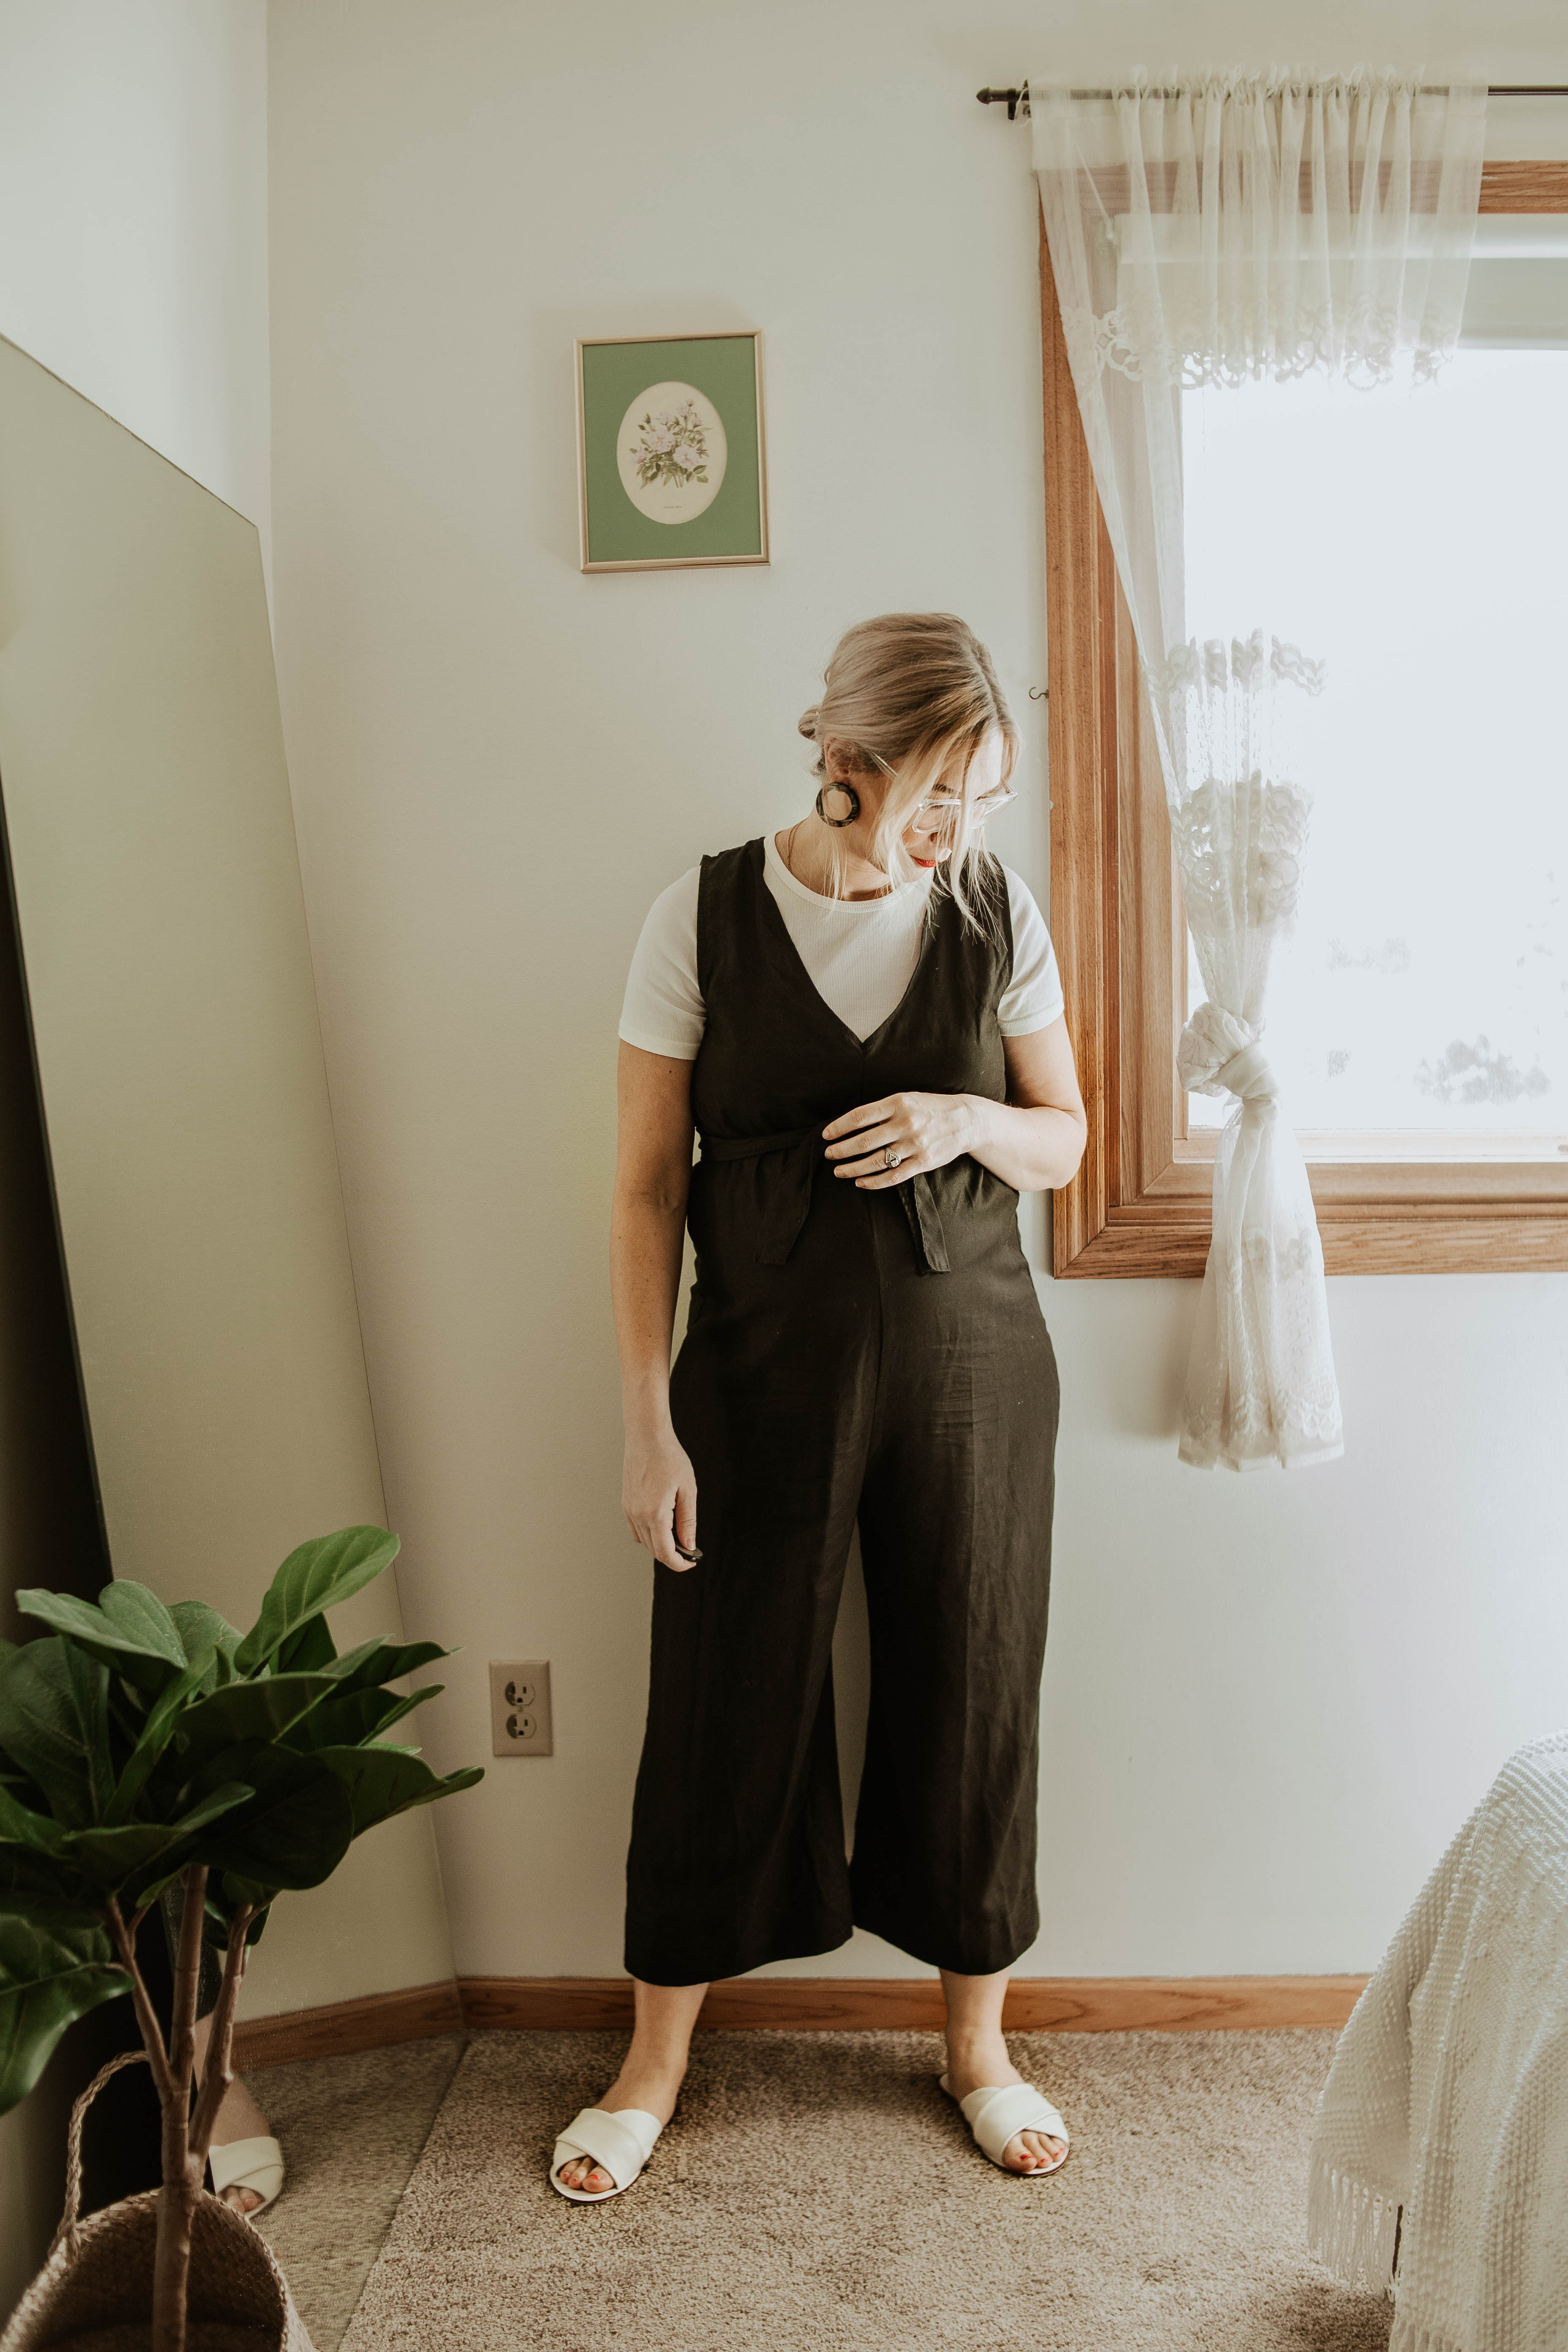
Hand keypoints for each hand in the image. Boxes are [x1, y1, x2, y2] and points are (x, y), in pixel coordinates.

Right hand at [622, 1427, 698, 1570]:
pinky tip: (662, 1525)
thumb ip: (687, 1521)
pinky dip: (649, 1534)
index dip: (679, 1563)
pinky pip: (635, 1530)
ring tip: (678, 1535)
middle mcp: (638, 1515)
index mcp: (655, 1513)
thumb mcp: (687, 1490)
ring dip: (661, 1545)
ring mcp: (629, 1510)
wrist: (647, 1437)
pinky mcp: (626, 1503)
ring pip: (644, 1541)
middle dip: (673, 1555)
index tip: (691, 1563)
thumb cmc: (669, 1458)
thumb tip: (689, 1545)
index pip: (665, 1553)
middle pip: (654, 1550)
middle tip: (690, 1550)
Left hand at [822, 1092, 982, 1188]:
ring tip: (839, 1171)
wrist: (966, 1120)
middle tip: (829, 1155)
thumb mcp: (907, 1099)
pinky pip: (893, 1176)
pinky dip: (874, 1181)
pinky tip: (861, 1182)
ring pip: (875, 1161)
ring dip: (853, 1168)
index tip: (826, 1135)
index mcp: (898, 1103)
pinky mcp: (923, 1162)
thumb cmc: (930, 1108)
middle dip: (841, 1150)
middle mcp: (906, 1123)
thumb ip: (882, 1110)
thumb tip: (851, 1124)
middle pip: (864, 1141)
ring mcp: (915, 1145)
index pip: (860, 1117)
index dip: (839, 1127)